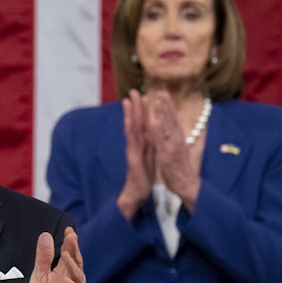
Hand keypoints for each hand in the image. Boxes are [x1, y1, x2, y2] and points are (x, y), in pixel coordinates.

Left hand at [26, 228, 84, 282]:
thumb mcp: (40, 275)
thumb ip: (43, 257)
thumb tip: (46, 235)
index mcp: (63, 271)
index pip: (69, 253)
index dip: (70, 242)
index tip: (69, 229)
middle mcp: (71, 280)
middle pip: (76, 262)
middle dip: (74, 249)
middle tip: (71, 236)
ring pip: (78, 277)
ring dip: (73, 266)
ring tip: (66, 254)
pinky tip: (67, 280)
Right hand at [117, 89, 154, 218]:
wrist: (138, 191)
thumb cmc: (144, 174)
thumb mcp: (150, 156)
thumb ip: (151, 143)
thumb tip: (154, 132)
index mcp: (142, 143)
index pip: (142, 123)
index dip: (142, 109)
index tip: (142, 95)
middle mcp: (135, 144)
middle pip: (135, 122)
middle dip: (134, 106)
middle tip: (132, 91)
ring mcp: (133, 150)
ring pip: (131, 129)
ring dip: (129, 114)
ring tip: (127, 101)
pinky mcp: (133, 158)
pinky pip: (132, 142)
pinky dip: (131, 130)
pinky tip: (130, 121)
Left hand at [146, 91, 201, 210]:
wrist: (186, 184)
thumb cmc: (181, 166)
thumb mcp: (179, 147)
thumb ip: (178, 132)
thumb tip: (179, 117)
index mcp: (178, 138)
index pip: (173, 119)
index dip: (168, 106)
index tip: (163, 93)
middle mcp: (176, 140)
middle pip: (171, 120)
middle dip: (166, 105)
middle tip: (161, 91)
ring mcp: (172, 147)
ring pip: (167, 127)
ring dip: (163, 113)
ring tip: (158, 101)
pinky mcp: (167, 156)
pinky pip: (162, 142)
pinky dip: (158, 132)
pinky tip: (153, 123)